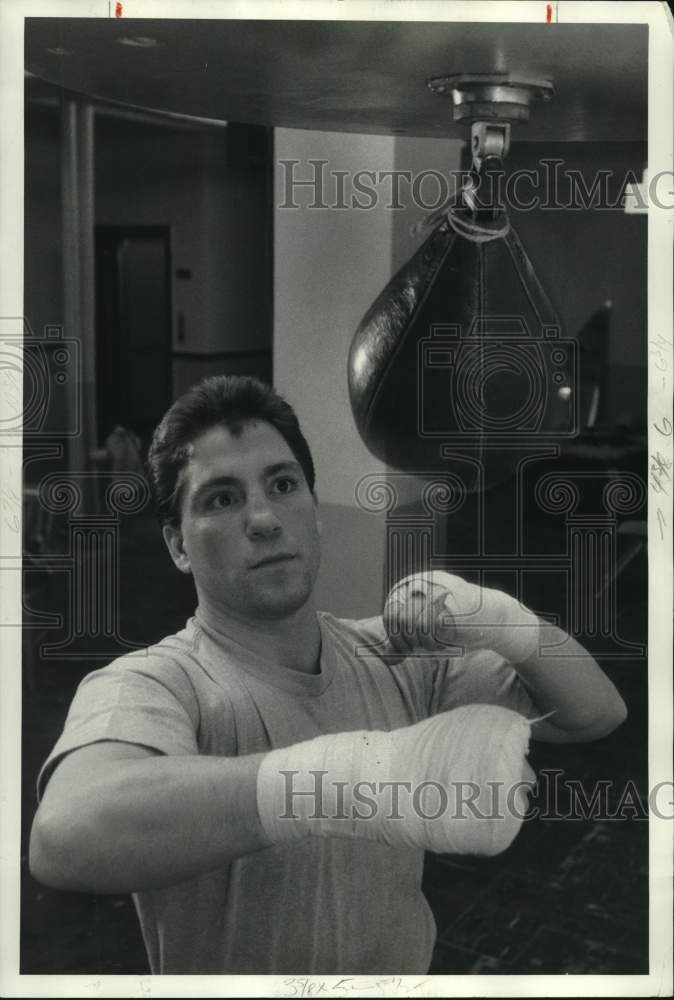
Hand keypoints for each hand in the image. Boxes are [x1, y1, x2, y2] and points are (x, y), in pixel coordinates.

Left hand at [383, 570, 539, 662]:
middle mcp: (423, 582)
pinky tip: (444, 644)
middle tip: (421, 649)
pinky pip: (429, 629)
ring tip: (436, 645)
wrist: (496, 618)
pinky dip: (433, 644)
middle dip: (406, 641)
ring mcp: (437, 591)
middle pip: (397, 618)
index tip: (407, 647)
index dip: (395, 635)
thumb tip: (384, 657)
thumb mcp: (427, 630)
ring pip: (411, 624)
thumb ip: (406, 638)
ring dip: (421, 643)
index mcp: (414, 583)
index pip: (390, 611)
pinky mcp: (451, 604)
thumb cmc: (459, 625)